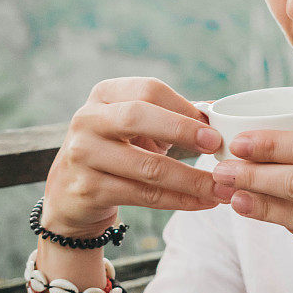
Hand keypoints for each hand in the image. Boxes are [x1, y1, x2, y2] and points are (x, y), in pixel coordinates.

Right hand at [41, 77, 223, 238]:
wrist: (70, 193)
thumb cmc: (117, 149)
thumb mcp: (138, 126)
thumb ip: (175, 116)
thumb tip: (218, 111)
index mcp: (105, 94)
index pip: (148, 90)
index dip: (183, 107)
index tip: (214, 126)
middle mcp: (88, 119)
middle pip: (138, 117)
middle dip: (183, 130)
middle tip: (217, 145)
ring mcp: (83, 155)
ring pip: (146, 167)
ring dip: (191, 179)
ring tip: (222, 188)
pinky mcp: (88, 189)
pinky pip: (143, 196)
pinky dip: (179, 201)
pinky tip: (204, 202)